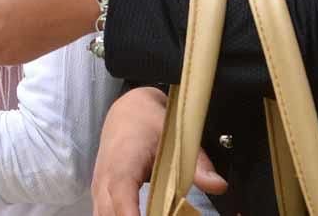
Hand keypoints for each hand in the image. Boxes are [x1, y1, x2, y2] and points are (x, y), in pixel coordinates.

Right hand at [91, 87, 227, 215]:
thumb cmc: (147, 122)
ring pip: (103, 215)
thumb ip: (197, 164)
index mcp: (123, 161)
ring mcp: (99, 187)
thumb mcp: (176, 137)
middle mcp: (105, 177)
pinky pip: (103, 213)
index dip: (130, 214)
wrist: (127, 111)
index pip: (121, 193)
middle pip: (109, 212)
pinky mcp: (100, 193)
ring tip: (155, 215)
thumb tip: (218, 185)